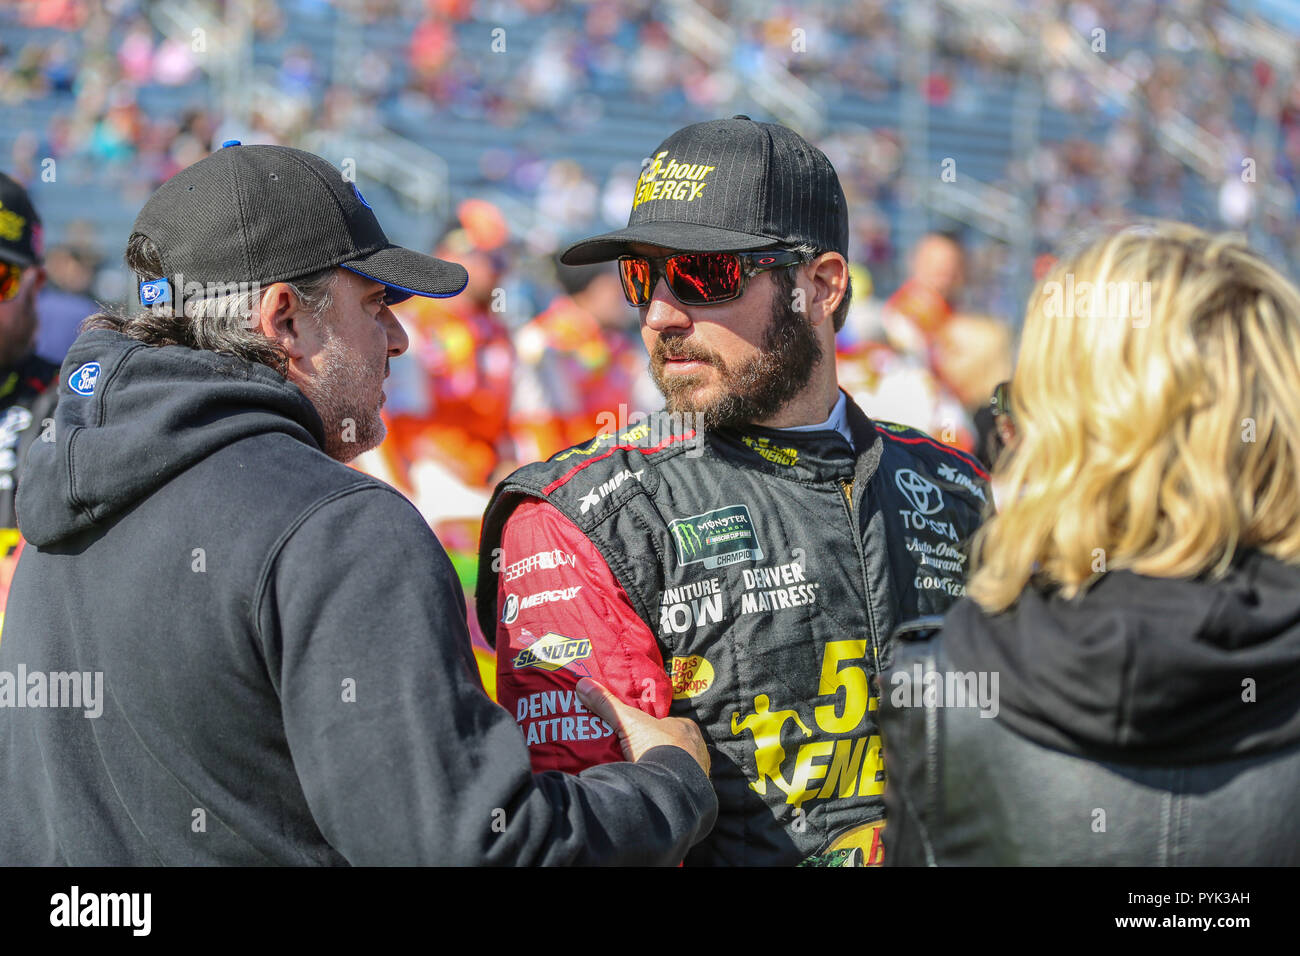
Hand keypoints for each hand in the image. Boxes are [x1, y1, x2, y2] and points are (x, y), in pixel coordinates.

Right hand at [576, 677, 710, 776]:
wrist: (672, 787)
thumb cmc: (655, 747)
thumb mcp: (627, 722)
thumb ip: (607, 705)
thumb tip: (583, 684)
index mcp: (686, 727)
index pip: (668, 724)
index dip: (652, 728)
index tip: (638, 734)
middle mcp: (697, 747)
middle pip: (673, 745)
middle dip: (657, 750)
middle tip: (637, 755)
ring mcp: (698, 770)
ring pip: (678, 767)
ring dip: (664, 770)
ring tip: (643, 774)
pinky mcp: (695, 791)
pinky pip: (680, 786)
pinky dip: (669, 787)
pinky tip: (654, 789)